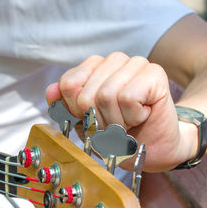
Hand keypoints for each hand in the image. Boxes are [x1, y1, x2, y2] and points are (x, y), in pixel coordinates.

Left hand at [46, 52, 196, 171]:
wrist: (155, 147)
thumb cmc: (120, 134)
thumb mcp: (84, 123)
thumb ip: (65, 107)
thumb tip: (51, 91)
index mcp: (93, 68)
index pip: (68, 84)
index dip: (77, 111)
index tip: (93, 120)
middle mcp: (113, 60)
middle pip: (86, 94)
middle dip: (98, 121)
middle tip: (113, 126)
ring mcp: (135, 63)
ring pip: (106, 96)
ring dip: (116, 121)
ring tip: (128, 123)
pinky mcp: (154, 73)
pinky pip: (128, 98)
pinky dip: (132, 116)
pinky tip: (142, 116)